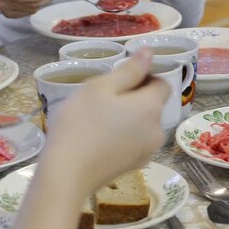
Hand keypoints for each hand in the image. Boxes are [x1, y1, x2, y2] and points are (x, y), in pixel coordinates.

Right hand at [42, 50, 168, 196]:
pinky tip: (100, 138)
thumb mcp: (100, 87)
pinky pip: (135, 140)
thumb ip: (129, 70)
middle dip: (133, 98)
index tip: (118, 80)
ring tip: (98, 119)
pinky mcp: (134, 165)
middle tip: (102, 99)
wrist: (66, 174)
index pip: (162, 83)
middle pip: (153, 105)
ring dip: (128, 117)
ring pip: (143, 123)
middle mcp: (157, 130)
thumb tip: (149, 53)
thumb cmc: (80, 123)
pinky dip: (123, 135)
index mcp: (151, 107)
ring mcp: (147, 151)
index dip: (144, 77)